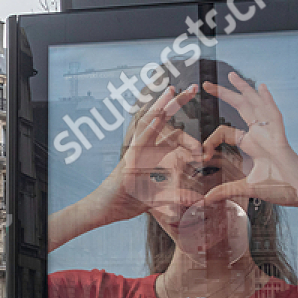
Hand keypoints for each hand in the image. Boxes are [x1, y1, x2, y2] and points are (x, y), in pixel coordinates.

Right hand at [50, 86, 201, 246]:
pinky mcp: (128, 164)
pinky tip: (158, 114)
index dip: (174, 114)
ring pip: (148, 125)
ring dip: (161, 107)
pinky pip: (141, 144)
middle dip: (174, 103)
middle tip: (193, 87)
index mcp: (146, 153)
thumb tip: (196, 195)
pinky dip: (150, 130)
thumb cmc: (126, 202)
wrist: (101, 210)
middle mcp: (139, 148)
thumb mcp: (157, 196)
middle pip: (157, 120)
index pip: (165, 129)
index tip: (185, 95)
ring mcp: (132, 154)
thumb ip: (176, 194)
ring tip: (173, 90)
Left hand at [199, 74, 297, 210]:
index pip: (225, 131)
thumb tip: (206, 199)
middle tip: (207, 84)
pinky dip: (268, 102)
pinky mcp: (281, 138)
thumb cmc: (282, 187)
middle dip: (224, 94)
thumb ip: (226, 191)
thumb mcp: (247, 188)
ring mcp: (271, 134)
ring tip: (231, 76)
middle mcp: (260, 134)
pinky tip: (262, 87)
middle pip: (241, 108)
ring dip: (244, 90)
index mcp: (252, 143)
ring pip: (256, 105)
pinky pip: (274, 116)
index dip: (210, 141)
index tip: (202, 157)